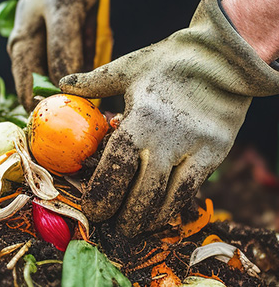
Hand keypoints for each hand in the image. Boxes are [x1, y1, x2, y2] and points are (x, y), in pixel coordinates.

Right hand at [8, 0, 116, 108]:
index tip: (69, 123)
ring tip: (95, 96)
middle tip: (90, 114)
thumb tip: (61, 87)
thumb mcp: (65, 9)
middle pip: (44, 89)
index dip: (44, 111)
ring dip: (78, 88)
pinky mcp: (65, 42)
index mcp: (22, 46)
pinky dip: (86, 71)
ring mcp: (47, 46)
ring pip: (61, 79)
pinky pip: (75, 65)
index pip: (26, 92)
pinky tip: (97, 70)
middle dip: (65, 102)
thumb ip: (62, 48)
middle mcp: (30, 50)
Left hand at [60, 0, 278, 234]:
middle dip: (124, 216)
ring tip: (132, 229)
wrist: (225, 57)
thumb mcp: (128, 67)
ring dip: (148, 218)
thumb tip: (62, 84)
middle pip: (143, 190)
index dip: (103, 193)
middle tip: (110, 227)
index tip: (91, 210)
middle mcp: (169, 137)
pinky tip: (158, 216)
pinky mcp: (215, 153)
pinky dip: (173, 207)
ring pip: (170, 197)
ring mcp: (196, 148)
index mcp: (143, 117)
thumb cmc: (169, 62)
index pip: (117, 165)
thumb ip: (94, 82)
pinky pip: (191, 190)